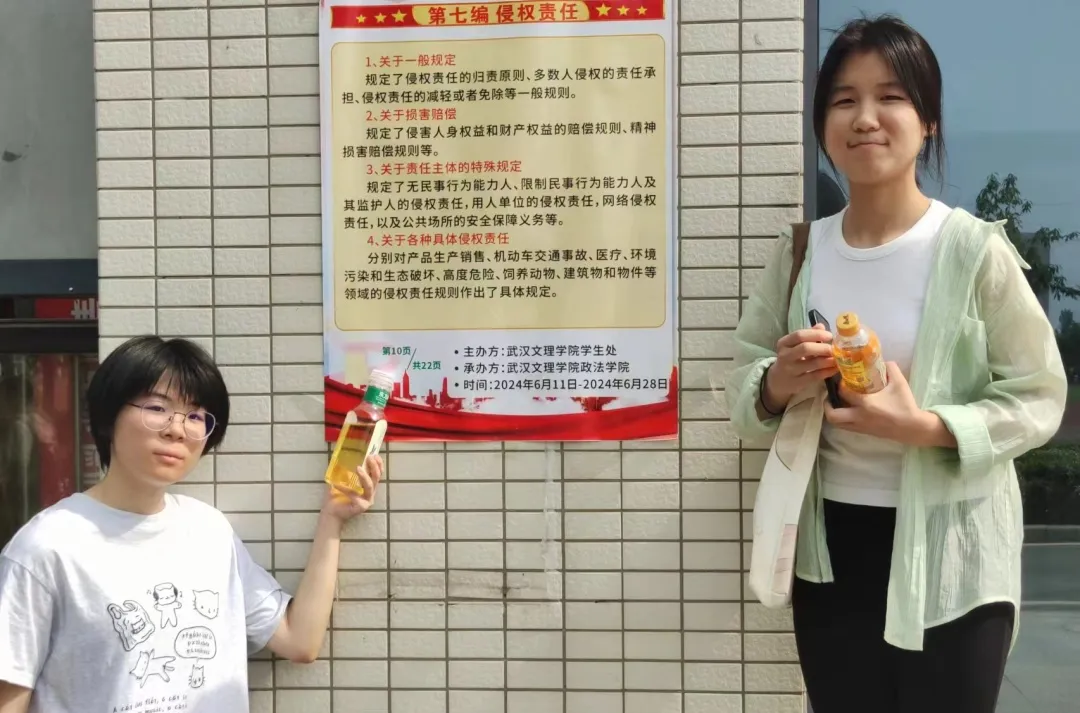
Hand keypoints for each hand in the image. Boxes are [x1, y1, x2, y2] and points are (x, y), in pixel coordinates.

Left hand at [321, 454, 382, 522]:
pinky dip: (344, 488)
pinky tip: (335, 484)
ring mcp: (367, 500)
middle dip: (374, 466)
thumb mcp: (341, 480)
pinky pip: (354, 495)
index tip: (374, 454)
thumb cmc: (337, 496)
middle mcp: (370, 493)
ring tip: (358, 468)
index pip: (378, 473)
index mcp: (368, 486)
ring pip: (370, 486)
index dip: (378, 464)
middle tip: (369, 457)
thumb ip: (345, 471)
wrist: (331, 512)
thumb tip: (340, 456)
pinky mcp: (362, 506)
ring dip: (365, 476)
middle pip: (377, 478)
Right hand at [765, 324, 837, 410]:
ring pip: (813, 363)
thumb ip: (808, 335)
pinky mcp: (798, 382)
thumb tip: (822, 326)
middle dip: (823, 348)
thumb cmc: (790, 358)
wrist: (778, 380)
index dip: (816, 334)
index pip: (799, 335)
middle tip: (834, 349)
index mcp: (784, 343)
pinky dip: (828, 371)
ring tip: (838, 358)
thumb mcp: (794, 345)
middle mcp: (785, 356)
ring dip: (828, 360)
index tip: (829, 335)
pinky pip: (816, 376)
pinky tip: (835, 368)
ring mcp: (791, 370)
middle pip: (805, 348)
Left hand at [824, 362, 943, 445]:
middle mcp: (859, 417)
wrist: (913, 428)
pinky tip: (847, 410)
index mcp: (866, 404)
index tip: (841, 378)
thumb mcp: (900, 383)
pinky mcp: (863, 432)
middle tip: (829, 395)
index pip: (844, 393)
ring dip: (832, 413)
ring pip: (837, 424)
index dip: (839, 384)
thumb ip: (891, 369)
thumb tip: (883, 361)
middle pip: (833, 415)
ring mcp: (860, 426)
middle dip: (826, 405)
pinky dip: (841, 419)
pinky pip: (845, 427)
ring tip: (835, 403)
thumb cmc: (905, 405)